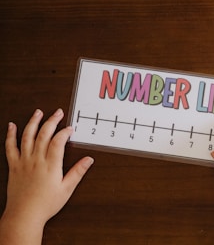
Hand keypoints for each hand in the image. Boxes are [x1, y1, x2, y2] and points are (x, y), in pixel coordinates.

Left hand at [0, 108, 93, 243]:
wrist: (24, 215)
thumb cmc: (45, 204)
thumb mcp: (67, 189)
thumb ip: (78, 172)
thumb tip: (89, 160)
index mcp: (50, 165)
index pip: (58, 141)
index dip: (64, 132)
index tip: (70, 129)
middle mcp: (36, 160)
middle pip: (44, 134)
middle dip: (52, 121)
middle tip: (58, 113)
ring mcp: (23, 161)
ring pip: (27, 136)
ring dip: (33, 122)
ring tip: (38, 112)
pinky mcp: (14, 165)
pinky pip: (10, 147)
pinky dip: (10, 135)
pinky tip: (12, 126)